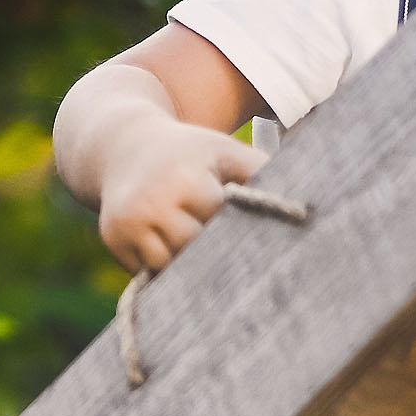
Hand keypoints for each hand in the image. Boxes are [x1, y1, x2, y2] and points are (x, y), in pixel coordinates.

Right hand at [97, 118, 265, 274]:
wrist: (123, 145)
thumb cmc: (189, 151)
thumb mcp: (224, 150)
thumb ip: (260, 170)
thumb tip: (303, 202)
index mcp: (185, 180)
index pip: (220, 224)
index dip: (237, 232)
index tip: (257, 241)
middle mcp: (151, 203)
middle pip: (195, 250)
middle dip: (215, 252)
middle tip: (236, 257)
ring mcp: (127, 224)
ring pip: (171, 266)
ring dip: (189, 264)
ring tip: (207, 254)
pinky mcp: (112, 239)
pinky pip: (148, 270)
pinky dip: (164, 267)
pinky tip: (174, 251)